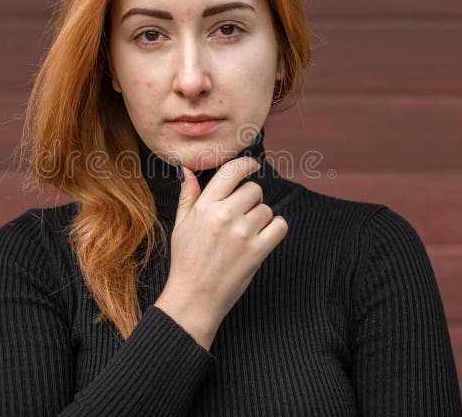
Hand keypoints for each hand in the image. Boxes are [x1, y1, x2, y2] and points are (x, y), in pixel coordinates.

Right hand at [154, 156, 288, 348]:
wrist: (194, 297)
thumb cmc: (186, 261)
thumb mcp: (180, 224)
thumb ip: (188, 195)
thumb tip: (186, 169)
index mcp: (204, 206)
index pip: (232, 171)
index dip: (246, 164)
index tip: (252, 167)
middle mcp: (224, 215)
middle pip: (253, 190)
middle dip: (251, 200)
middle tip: (241, 216)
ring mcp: (242, 233)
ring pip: (266, 209)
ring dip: (261, 218)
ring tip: (246, 233)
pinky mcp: (257, 251)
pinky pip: (280, 226)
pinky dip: (275, 230)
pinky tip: (262, 238)